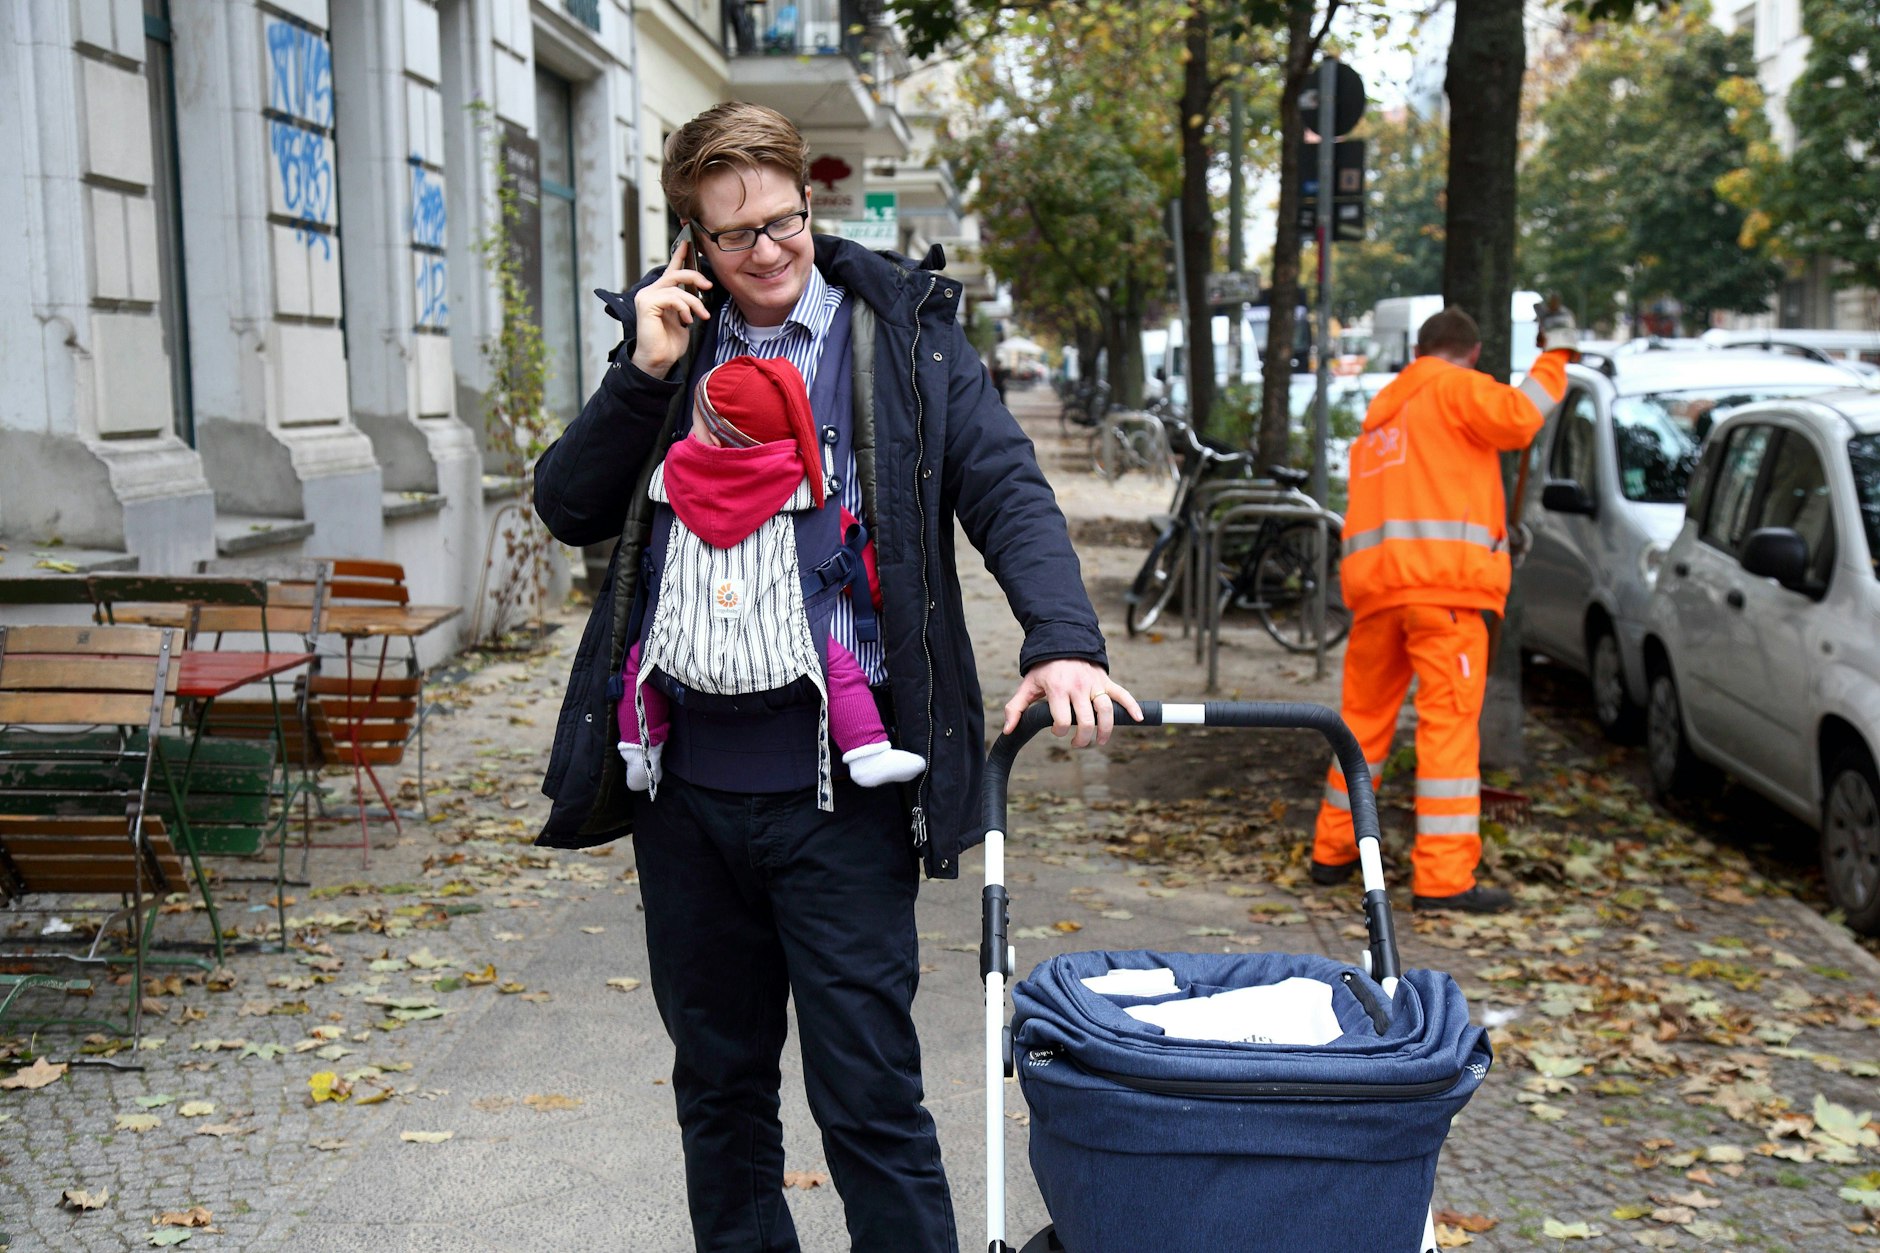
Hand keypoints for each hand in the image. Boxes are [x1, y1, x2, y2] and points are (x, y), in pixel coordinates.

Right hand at [630, 238, 712, 377]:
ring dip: (694, 302)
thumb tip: (699, 292)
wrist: (659, 360)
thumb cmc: (669, 343)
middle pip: (675, 273)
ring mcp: (646, 297)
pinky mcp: (647, 304)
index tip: (688, 243)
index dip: (679, 256)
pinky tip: (687, 320)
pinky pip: (672, 297)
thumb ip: (687, 302)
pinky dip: (684, 308)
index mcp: (659, 294)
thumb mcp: (684, 317)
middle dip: (695, 276)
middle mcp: (650, 292)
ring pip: (677, 287)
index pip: (670, 270)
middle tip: (708, 286)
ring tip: (701, 316)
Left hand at [1001, 660, 1142, 748]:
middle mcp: (1078, 687)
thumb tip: (1009, 731)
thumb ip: (1016, 708)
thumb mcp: (1027, 686)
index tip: (1057, 731)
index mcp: (1058, 689)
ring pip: (1105, 712)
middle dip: (1082, 737)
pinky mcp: (1106, 681)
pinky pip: (1123, 694)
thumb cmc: (1044, 668)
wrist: (1063, 641)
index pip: (1062, 720)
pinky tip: (1140, 719)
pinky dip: (1132, 706)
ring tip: (1101, 741)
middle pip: (1086, 721)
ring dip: (1105, 730)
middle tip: (1077, 743)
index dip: (1059, 731)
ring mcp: (1094, 684)